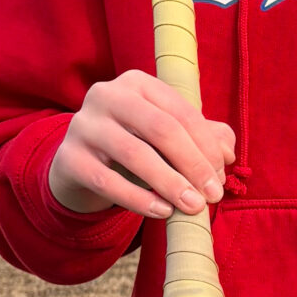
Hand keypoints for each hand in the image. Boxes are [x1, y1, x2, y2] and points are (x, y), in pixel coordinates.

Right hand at [49, 72, 235, 220]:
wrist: (81, 166)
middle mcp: (107, 95)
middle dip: (193, 165)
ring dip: (170, 184)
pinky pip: (108, 181)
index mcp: (138, 83)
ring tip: (192, 207)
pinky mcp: (69, 158)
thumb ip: (204, 137)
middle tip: (213, 195)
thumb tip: (227, 153)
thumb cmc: (136, 146)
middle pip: (161, 129)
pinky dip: (139, 199)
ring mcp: (83, 125)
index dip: (206, 147)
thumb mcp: (168, 137)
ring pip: (135, 154)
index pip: (181, 112)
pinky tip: (163, 212)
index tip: (221, 176)